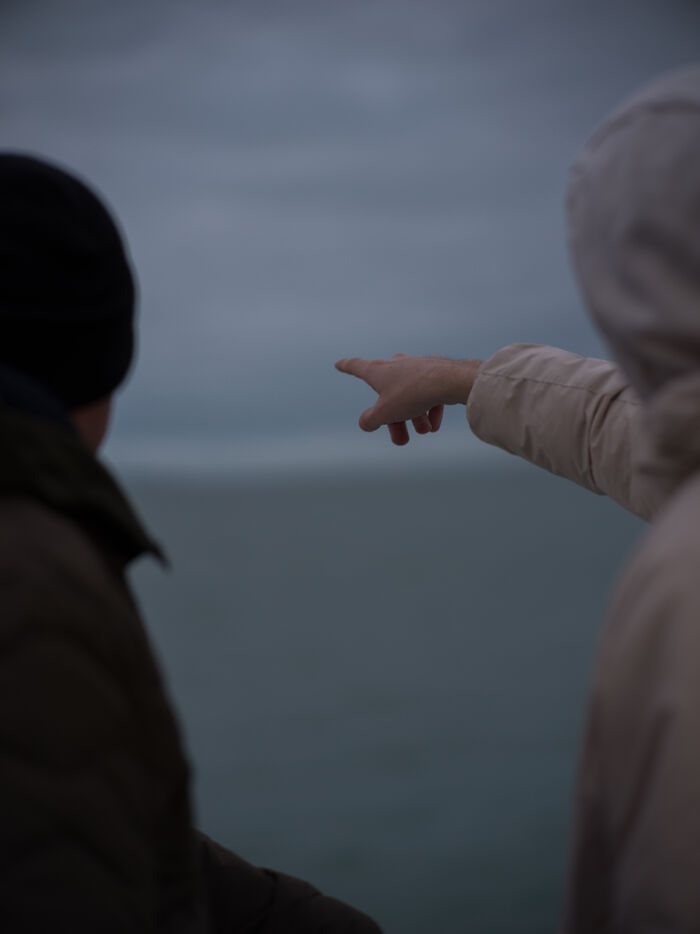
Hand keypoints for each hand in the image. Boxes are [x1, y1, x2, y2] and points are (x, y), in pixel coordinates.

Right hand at [334, 353, 481, 444]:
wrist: (449, 381)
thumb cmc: (412, 393)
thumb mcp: (385, 413)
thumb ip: (370, 420)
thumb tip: (365, 423)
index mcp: (378, 370)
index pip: (356, 367)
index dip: (346, 367)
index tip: (338, 364)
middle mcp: (396, 365)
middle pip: (389, 396)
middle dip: (395, 421)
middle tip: (401, 441)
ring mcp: (416, 366)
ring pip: (410, 396)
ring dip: (415, 417)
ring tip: (425, 432)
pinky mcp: (435, 371)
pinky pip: (428, 393)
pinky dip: (429, 409)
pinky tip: (435, 425)